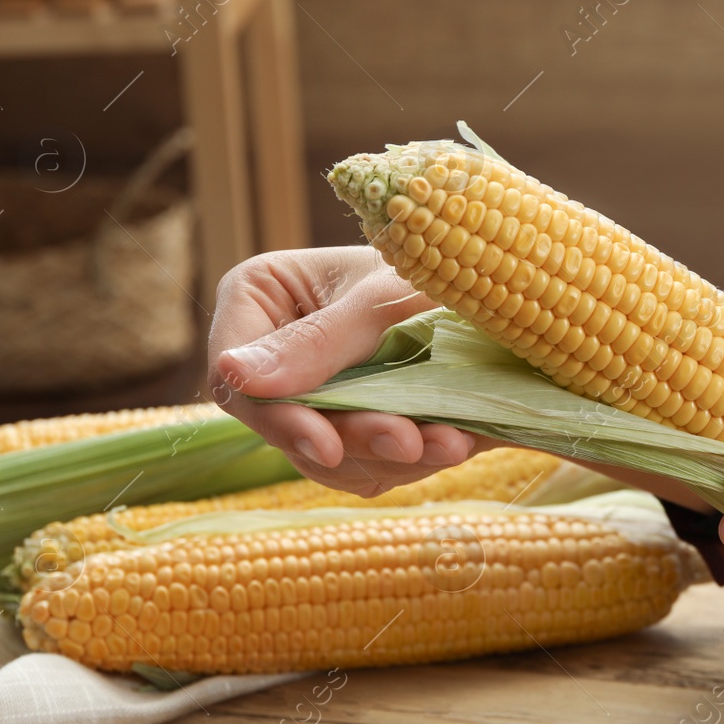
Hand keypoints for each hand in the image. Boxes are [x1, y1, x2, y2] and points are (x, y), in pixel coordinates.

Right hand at [206, 246, 478, 495]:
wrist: (492, 277)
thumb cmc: (434, 258)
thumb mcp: (380, 297)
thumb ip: (317, 340)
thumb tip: (232, 375)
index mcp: (258, 298)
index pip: (236, 374)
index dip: (277, 416)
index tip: (324, 444)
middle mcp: (274, 354)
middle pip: (287, 423)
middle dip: (355, 438)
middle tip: (409, 442)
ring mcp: (314, 395)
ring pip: (328, 456)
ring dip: (389, 457)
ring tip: (450, 443)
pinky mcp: (354, 425)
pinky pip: (366, 466)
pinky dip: (409, 462)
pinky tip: (453, 442)